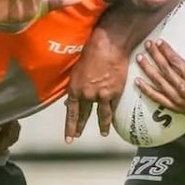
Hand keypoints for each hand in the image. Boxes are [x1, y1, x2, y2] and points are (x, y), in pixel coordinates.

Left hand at [64, 27, 129, 142]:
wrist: (109, 46)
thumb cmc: (92, 52)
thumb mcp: (77, 69)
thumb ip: (76, 85)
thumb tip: (73, 98)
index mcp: (74, 88)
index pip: (71, 112)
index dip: (70, 126)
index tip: (69, 138)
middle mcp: (86, 95)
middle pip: (83, 115)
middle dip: (80, 127)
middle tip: (77, 137)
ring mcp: (101, 95)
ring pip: (101, 115)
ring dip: (102, 126)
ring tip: (103, 134)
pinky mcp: (114, 93)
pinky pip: (113, 107)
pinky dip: (113, 114)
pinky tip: (113, 121)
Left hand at [135, 31, 184, 125]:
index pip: (175, 61)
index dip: (165, 50)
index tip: (158, 42)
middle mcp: (184, 88)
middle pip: (164, 69)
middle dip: (154, 55)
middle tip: (147, 45)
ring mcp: (178, 98)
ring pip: (158, 81)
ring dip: (147, 69)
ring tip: (139, 58)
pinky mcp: (175, 107)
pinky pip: (157, 98)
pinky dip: (146, 90)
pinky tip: (137, 82)